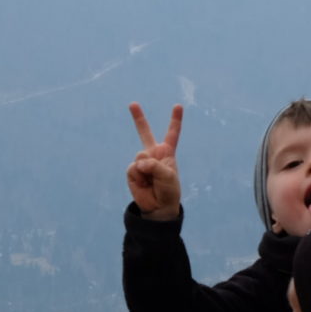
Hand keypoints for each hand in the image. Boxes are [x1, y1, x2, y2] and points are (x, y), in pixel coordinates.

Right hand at [127, 102, 183, 220]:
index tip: (178, 105)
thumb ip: (154, 165)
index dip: (175, 119)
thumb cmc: (168, 190)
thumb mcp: (168, 176)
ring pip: (140, 155)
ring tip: (151, 180)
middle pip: (144, 132)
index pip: (172, 133)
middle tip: (132, 104)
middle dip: (138, 118)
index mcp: (167, 152)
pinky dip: (139, 175)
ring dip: (146, 168)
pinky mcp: (133, 172)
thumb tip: (138, 163)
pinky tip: (143, 183)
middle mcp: (153, 154)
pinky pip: (133, 168)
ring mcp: (142, 162)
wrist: (158, 207)